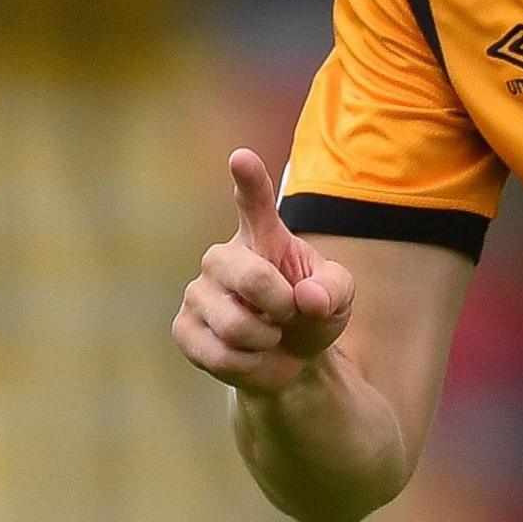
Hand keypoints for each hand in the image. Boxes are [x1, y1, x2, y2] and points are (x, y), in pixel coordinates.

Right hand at [172, 149, 357, 394]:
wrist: (292, 357)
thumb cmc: (313, 312)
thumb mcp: (338, 296)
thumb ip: (334, 289)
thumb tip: (307, 298)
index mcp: (263, 235)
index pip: (253, 201)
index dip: (248, 180)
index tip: (242, 157)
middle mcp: (224, 257)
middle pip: (250, 277)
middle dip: (281, 305)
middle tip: (290, 314)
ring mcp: (198, 292)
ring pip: (235, 324)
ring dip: (267, 340)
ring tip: (270, 335)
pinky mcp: (183, 328)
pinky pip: (220, 354)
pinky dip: (249, 365)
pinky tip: (251, 355)